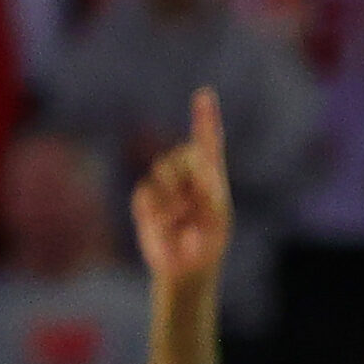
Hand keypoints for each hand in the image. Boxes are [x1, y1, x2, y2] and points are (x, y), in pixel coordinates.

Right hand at [131, 89, 232, 286]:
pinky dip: (156, 209)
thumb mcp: (217, 220)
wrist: (185, 268)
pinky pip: (146, 192)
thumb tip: (203, 167)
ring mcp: (166, 186)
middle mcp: (188, 176)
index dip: (205, 119)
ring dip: (171, 196)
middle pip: (181, 155)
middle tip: (193, 205)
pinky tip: (165, 223)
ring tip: (181, 217)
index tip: (205, 95)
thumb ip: (212, 193)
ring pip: (161, 171)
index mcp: (212, 179)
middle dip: (185, 177)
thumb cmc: (208, 244)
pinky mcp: (147, 199)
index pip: (208, 143)